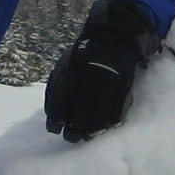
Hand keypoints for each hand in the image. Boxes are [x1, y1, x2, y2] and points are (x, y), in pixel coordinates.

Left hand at [44, 0, 159, 142]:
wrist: (115, 36)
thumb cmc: (84, 55)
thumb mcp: (66, 63)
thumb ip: (56, 86)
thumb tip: (51, 114)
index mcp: (72, 67)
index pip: (62, 98)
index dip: (57, 117)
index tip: (54, 129)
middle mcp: (90, 74)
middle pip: (80, 109)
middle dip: (74, 128)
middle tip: (70, 138)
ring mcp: (108, 79)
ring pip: (99, 112)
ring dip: (91, 129)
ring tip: (85, 137)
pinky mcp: (124, 83)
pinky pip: (117, 108)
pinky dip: (109, 121)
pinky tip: (103, 128)